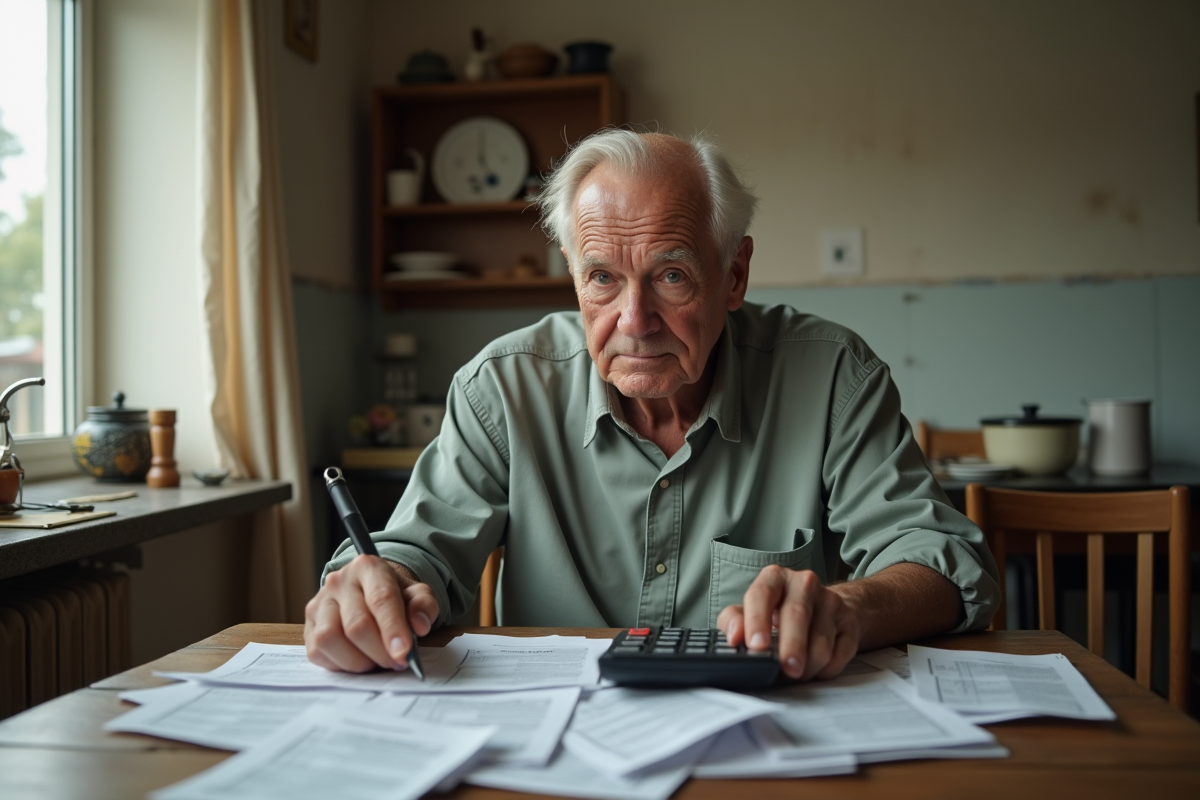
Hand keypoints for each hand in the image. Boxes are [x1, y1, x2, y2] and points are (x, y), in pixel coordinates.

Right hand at [304, 555, 438, 672]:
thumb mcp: (416, 594)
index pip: (381, 598)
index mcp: (368, 567)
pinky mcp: (308, 625)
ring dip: (358, 660)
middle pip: (357, 624)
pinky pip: (318, 652)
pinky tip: (358, 660)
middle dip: (380, 652)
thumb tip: (420, 626)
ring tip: (376, 661)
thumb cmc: (394, 595)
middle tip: (397, 662)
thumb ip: (424, 606)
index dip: (393, 629)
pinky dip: (341, 664)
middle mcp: (338, 581)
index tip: (405, 653)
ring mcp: (319, 603)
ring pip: (330, 639)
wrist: (368, 591)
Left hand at [717, 565, 859, 680]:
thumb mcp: (748, 612)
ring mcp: (830, 601)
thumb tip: (734, 636)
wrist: (821, 609)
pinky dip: (825, 669)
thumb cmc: (777, 613)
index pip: (762, 594)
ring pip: (821, 641)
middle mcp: (804, 583)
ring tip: (794, 674)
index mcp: (774, 578)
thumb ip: (733, 621)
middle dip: (791, 647)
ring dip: (807, 666)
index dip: (757, 620)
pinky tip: (814, 669)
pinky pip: (840, 653)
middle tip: (785, 670)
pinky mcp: (850, 621)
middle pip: (797, 615)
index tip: (756, 646)